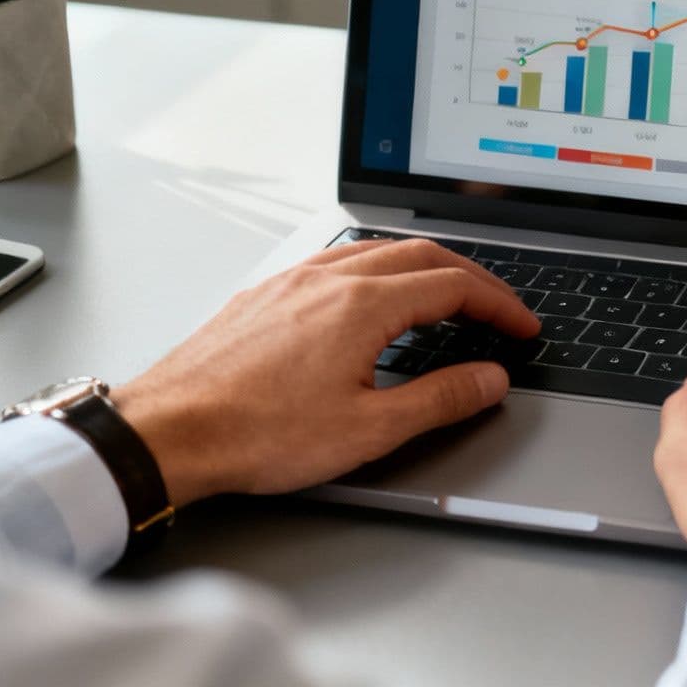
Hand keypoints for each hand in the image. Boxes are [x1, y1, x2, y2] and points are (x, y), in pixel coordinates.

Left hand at [112, 240, 539, 505]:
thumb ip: (440, 399)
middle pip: (422, 256)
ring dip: (424, 267)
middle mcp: (328, 279)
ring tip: (446, 295)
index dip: (499, 305)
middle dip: (471, 278)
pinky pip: (335, 260)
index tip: (520, 327)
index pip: (454, 286)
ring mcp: (291, 282)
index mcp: (362, 305)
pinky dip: (376, 269)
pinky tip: (371, 295)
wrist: (166, 433)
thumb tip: (489, 379)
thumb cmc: (255, 435)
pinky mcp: (263, 295)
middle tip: (498, 308)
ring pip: (376, 251)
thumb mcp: (369, 430)